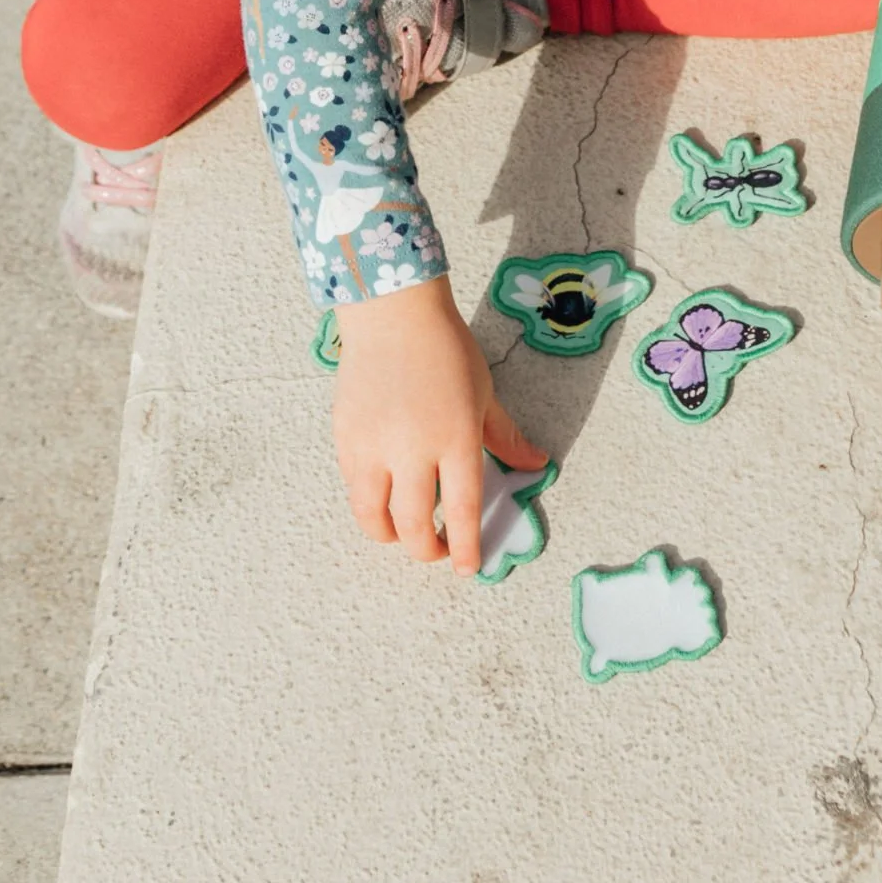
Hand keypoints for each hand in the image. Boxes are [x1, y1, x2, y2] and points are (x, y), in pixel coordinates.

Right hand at [332, 275, 548, 574]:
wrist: (394, 314)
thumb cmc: (446, 349)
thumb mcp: (484, 393)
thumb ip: (505, 436)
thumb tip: (536, 465)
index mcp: (455, 437)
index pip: (460, 510)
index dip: (464, 547)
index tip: (467, 568)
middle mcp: (412, 448)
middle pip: (413, 525)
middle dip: (426, 550)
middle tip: (437, 551)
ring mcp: (373, 445)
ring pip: (373, 517)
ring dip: (390, 536)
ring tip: (403, 533)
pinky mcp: (345, 437)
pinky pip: (354, 488)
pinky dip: (369, 502)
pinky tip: (383, 496)